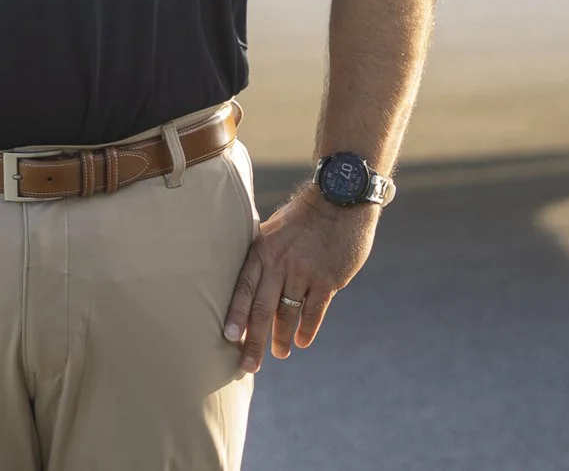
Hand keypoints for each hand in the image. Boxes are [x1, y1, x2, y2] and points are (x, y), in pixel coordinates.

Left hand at [222, 187, 378, 373]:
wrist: (340, 200)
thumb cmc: (303, 217)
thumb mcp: (273, 229)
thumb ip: (262, 256)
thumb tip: (249, 285)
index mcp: (262, 250)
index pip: (244, 287)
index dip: (236, 314)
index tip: (228, 338)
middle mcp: (280, 264)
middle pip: (263, 309)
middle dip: (254, 341)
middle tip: (248, 366)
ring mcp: (305, 273)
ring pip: (288, 314)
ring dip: (281, 338)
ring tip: (278, 354)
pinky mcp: (328, 280)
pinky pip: (314, 311)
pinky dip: (307, 329)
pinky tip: (302, 341)